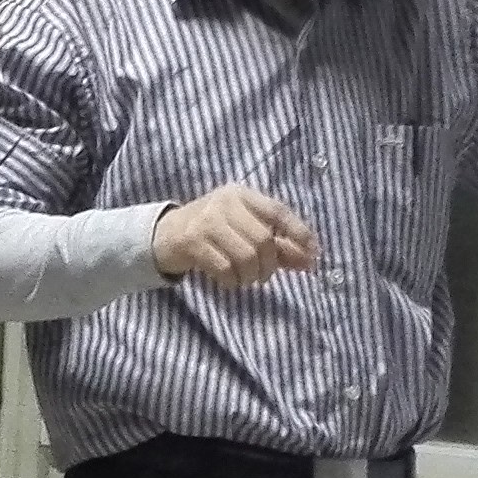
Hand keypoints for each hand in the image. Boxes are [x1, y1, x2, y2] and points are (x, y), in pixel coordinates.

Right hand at [152, 185, 319, 286]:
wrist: (165, 235)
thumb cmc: (212, 231)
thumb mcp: (244, 229)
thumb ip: (277, 244)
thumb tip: (309, 262)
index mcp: (242, 195)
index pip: (278, 211)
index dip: (298, 233)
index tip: (312, 255)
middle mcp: (225, 203)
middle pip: (262, 239)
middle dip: (269, 265)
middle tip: (264, 277)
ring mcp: (207, 221)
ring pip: (245, 255)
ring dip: (251, 276)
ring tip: (248, 280)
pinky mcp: (192, 241)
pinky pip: (224, 268)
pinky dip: (232, 281)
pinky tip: (230, 282)